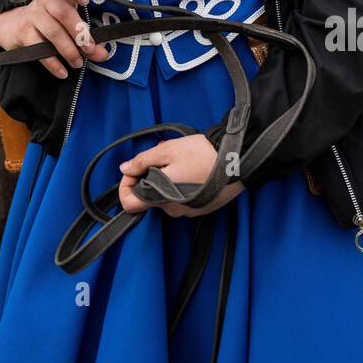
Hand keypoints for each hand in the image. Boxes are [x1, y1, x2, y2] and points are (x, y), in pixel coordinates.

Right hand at [0, 0, 111, 78]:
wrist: (10, 26)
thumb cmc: (43, 22)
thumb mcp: (63, 23)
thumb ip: (83, 36)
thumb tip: (102, 53)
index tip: (86, 1)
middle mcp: (43, 2)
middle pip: (62, 11)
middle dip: (79, 30)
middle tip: (89, 48)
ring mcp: (31, 16)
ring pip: (52, 31)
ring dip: (68, 49)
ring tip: (77, 62)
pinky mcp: (23, 33)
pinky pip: (39, 49)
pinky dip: (52, 62)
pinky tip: (62, 71)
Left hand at [118, 134, 245, 217]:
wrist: (238, 161)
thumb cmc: (202, 154)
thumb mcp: (168, 150)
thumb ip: (142, 161)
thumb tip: (125, 169)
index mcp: (161, 197)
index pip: (129, 204)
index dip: (126, 185)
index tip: (134, 170)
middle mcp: (173, 209)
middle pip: (150, 195)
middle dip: (152, 174)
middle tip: (164, 155)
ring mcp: (188, 212)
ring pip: (167, 195)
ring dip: (167, 177)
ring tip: (181, 158)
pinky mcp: (201, 209)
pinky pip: (182, 198)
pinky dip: (181, 184)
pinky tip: (193, 167)